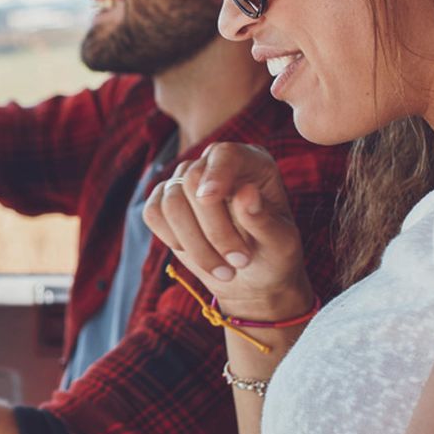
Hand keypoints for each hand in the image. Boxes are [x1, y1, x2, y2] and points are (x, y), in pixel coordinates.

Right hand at [141, 142, 313, 320]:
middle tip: (239, 261)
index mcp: (252, 163)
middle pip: (193, 179)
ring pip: (171, 202)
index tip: (210, 198)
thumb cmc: (273, 255)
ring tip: (224, 270)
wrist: (252, 279)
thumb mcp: (281, 242)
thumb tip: (246, 192)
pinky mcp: (164, 202)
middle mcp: (216, 165)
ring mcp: (186, 181)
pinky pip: (153, 214)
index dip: (216, 173)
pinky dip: (172, 239)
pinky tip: (198, 256)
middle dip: (213, 229)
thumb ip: (264, 219)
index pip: (226, 154)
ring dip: (195, 244)